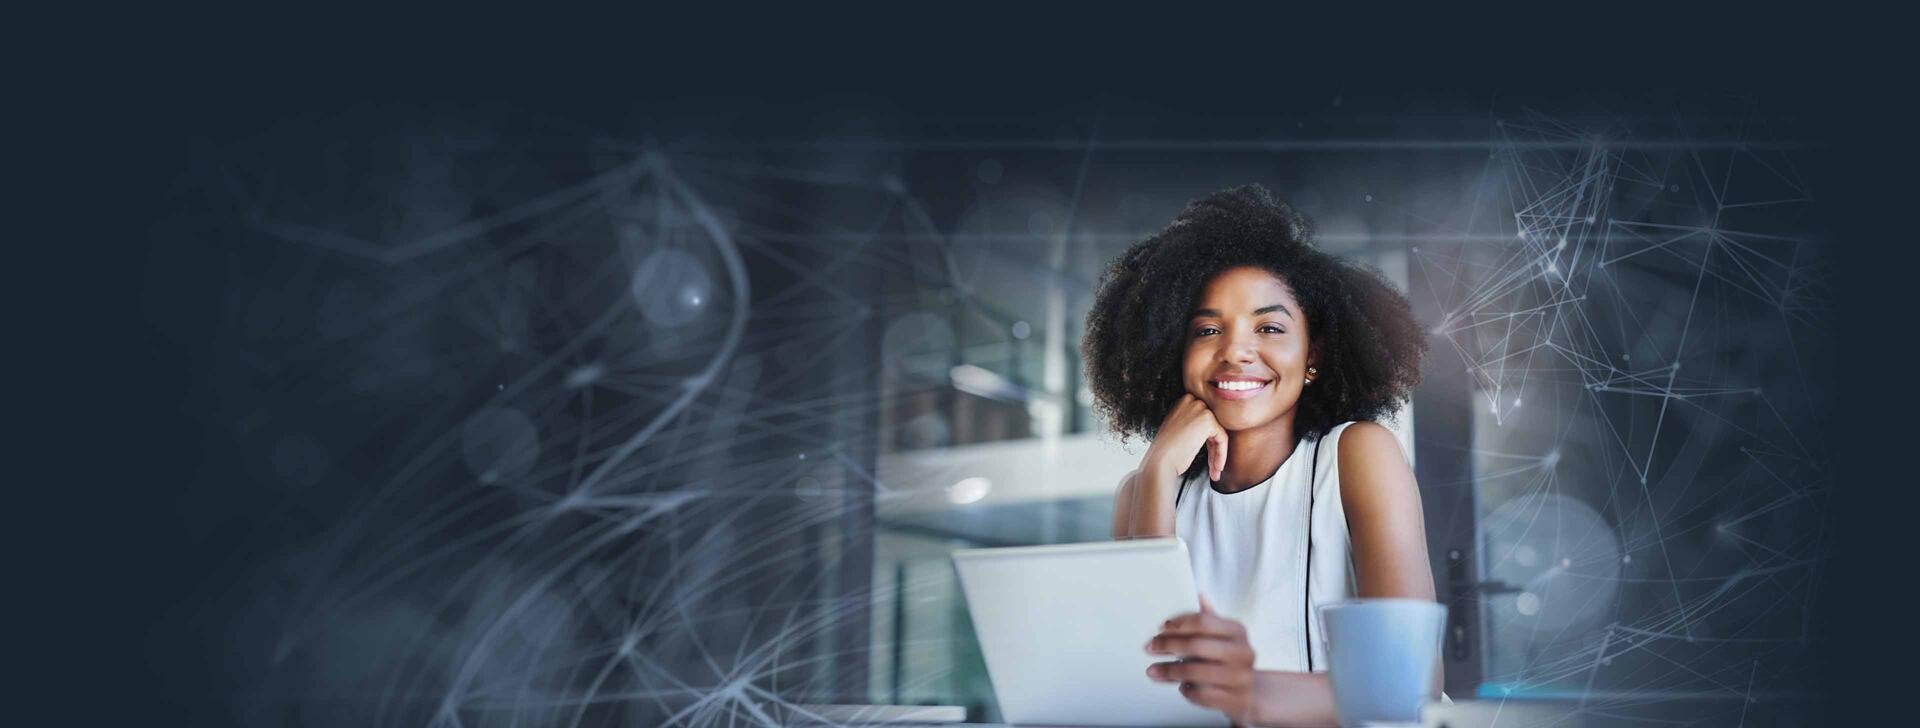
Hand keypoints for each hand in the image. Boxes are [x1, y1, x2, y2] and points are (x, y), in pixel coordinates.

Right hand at [1143, 394, 1228, 482]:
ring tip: (1215, 469)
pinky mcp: (1208, 420)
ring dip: (1218, 454)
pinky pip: (1222, 438)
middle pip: (1214, 426)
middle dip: (1214, 448)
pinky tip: (1215, 466)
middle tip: (1213, 465)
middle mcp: (1191, 401)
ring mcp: (1200, 409)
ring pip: (1219, 433)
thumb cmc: (1166, 452)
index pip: (1205, 421)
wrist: (1161, 461)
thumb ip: (1193, 426)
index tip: (1208, 456)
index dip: (1208, 441)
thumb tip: (1212, 433)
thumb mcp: (1179, 431)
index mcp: (1183, 403)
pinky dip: (1221, 454)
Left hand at [1146, 596, 1256, 723]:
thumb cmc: (1230, 660)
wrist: (1251, 693)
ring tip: (1154, 670)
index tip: (1161, 628)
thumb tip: (1199, 595)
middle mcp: (1242, 652)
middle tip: (1150, 647)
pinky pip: (1202, 695)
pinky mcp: (1235, 700)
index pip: (1203, 622)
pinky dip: (1187, 691)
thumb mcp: (1224, 636)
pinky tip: (1181, 686)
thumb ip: (1210, 619)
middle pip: (1196, 646)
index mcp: (1237, 631)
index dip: (1178, 624)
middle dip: (1168, 645)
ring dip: (1170, 671)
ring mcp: (1240, 678)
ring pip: (1196, 672)